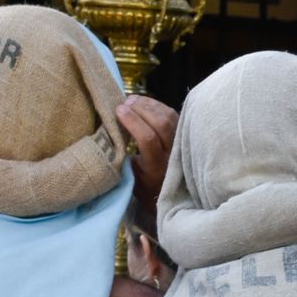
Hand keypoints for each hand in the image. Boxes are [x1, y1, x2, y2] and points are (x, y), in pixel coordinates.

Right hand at [116, 95, 178, 211]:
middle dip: (140, 109)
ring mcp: (181, 144)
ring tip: (132, 101)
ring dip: (149, 104)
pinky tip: (144, 103)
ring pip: (168, 116)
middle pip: (161, 123)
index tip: (118, 111)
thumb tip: (112, 130)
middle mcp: (172, 155)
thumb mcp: (130, 177)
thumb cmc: (146, 187)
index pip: (148, 139)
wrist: (172, 195)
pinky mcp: (184, 135)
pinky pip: (173, 114)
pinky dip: (157, 105)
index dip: (133, 121)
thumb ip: (123, 157)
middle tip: (124, 103)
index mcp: (156, 168)